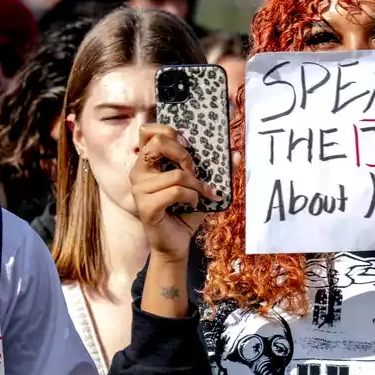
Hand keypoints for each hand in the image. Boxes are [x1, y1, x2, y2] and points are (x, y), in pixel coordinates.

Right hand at [129, 124, 219, 262]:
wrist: (176, 243)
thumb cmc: (184, 211)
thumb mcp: (200, 185)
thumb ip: (214, 168)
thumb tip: (236, 154)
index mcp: (147, 162)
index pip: (147, 131)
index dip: (168, 131)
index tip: (186, 145)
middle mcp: (138, 172)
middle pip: (158, 143)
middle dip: (185, 155)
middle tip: (195, 170)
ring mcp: (139, 189)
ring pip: (176, 174)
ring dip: (196, 185)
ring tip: (200, 194)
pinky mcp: (146, 206)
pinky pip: (176, 192)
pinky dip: (192, 197)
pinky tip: (193, 204)